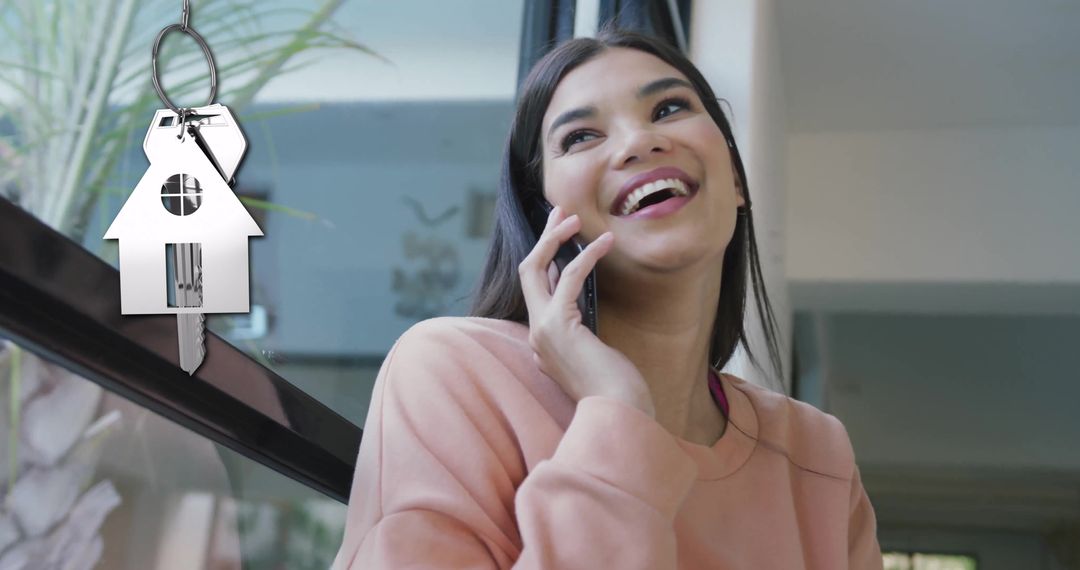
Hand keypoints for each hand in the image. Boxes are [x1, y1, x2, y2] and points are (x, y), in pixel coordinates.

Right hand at [517, 205, 655, 417]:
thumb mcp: (596, 352)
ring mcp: (542, 331)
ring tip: (576, 219)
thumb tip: (584, 298)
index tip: (563, 239)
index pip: (536, 291)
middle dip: (542, 240)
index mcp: (542, 343)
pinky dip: (586, 256)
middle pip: (528, 274)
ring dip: (556, 239)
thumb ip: (583, 329)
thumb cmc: (618, 389)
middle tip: (559, 213)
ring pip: (537, 270)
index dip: (548, 260)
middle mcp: (535, 335)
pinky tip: (605, 243)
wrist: (620, 413)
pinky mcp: (559, 326)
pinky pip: (568, 279)